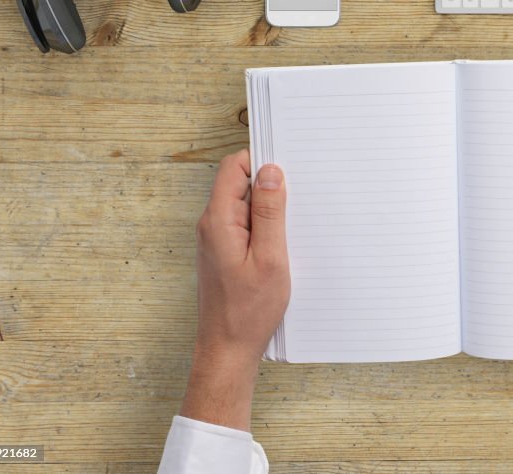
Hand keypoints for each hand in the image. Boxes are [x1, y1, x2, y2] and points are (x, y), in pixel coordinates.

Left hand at [180, 149, 290, 429]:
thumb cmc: (248, 312)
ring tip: (294, 227)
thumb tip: (270, 172)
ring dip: (271, 209)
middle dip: (270, 185)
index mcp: (218, 220)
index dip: (260, 161)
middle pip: (240, 183)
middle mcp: (212, 225)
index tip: (289, 167)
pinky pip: (246, 226)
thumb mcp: (270, 258)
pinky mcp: (226, 252)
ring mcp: (217, 239)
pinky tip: (284, 245)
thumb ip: (269, 213)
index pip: (233, 167)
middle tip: (299, 199)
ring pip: (246, 205)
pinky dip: (266, 228)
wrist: (227, 351)